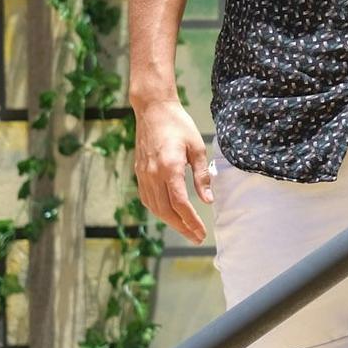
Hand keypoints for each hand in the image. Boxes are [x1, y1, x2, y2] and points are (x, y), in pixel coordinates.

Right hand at [133, 97, 213, 242]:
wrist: (153, 109)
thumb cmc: (179, 125)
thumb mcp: (197, 147)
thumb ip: (201, 175)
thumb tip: (208, 200)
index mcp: (169, 167)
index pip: (181, 203)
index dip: (192, 221)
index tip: (202, 232)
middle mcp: (153, 174)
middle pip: (166, 211)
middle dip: (182, 228)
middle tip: (196, 238)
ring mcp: (144, 174)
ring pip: (155, 207)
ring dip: (170, 222)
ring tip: (185, 230)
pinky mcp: (139, 172)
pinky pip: (147, 198)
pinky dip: (158, 210)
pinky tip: (168, 215)